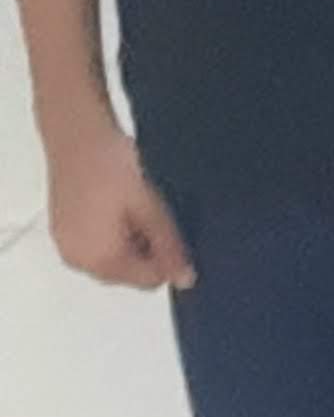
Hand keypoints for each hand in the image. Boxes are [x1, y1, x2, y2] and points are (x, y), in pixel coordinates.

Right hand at [47, 124, 192, 290]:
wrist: (77, 135)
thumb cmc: (112, 168)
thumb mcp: (149, 207)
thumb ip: (168, 245)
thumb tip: (186, 280)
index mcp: (98, 260)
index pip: (146, 280)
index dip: (170, 260)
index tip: (179, 232)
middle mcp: (76, 260)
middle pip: (127, 272)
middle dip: (150, 252)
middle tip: (159, 215)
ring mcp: (66, 244)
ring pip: (113, 258)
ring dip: (134, 242)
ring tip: (142, 206)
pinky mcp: (63, 228)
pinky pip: (97, 244)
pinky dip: (116, 233)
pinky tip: (125, 205)